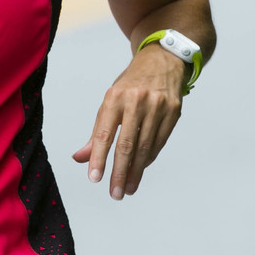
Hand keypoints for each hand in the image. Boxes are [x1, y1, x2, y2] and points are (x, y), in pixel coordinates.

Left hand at [72, 47, 184, 198]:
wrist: (163, 60)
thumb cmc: (131, 85)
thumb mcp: (110, 101)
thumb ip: (97, 132)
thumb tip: (80, 158)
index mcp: (115, 97)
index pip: (104, 133)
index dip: (98, 157)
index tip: (94, 178)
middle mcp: (136, 101)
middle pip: (126, 144)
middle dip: (119, 172)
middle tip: (114, 193)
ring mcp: (158, 106)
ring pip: (144, 147)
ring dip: (135, 171)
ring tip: (126, 189)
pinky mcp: (174, 111)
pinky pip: (159, 142)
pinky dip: (148, 159)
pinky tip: (140, 171)